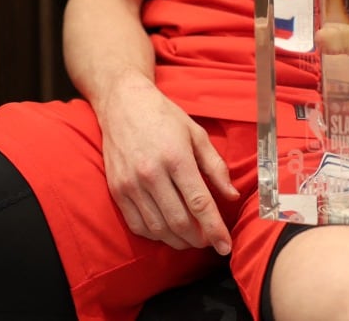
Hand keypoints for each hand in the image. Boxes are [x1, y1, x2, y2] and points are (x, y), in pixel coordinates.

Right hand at [94, 77, 238, 253]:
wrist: (123, 103)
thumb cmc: (164, 116)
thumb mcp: (196, 134)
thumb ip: (216, 167)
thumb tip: (232, 196)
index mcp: (176, 157)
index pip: (199, 203)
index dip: (215, 229)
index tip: (225, 246)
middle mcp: (151, 173)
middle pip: (179, 221)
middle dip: (199, 239)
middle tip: (209, 241)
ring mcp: (131, 184)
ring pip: (158, 228)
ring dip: (178, 241)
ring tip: (191, 239)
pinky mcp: (117, 190)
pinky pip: (137, 224)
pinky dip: (155, 234)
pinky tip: (167, 231)